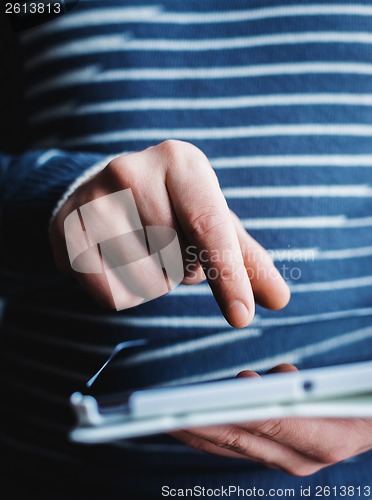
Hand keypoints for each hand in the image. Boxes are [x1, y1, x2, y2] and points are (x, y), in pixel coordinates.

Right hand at [50, 140, 289, 326]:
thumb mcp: (211, 222)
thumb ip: (246, 259)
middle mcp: (133, 171)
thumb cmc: (168, 209)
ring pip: (145, 280)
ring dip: (155, 281)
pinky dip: (127, 291)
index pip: (208, 226)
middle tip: (169, 243)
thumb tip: (280, 298)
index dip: (228, 275)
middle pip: (177, 259)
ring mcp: (94, 199)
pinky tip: (118, 261)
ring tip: (142, 249)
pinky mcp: (68, 233)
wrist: (99, 194)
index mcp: (180, 162)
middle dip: (183, 267)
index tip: (242, 316)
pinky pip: (112, 293)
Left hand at [170, 364, 371, 475]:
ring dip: (194, 429)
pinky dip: (214, 430)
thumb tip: (258, 381)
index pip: (256, 423)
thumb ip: (302, 387)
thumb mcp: (345, 387)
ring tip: (161, 412)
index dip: (215, 415)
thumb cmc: (365, 400)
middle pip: (233, 438)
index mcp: (321, 438)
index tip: (177, 408)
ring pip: (232, 444)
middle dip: (189, 425)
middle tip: (147, 412)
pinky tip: (195, 417)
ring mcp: (291, 460)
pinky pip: (242, 443)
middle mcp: (300, 457)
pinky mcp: (285, 454)